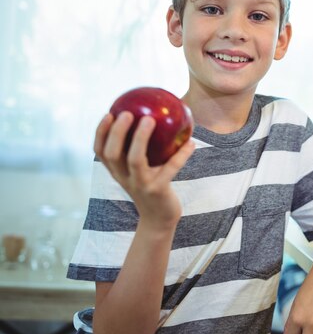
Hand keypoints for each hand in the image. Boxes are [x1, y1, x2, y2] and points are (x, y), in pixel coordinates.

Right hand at [93, 112, 194, 230]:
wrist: (159, 219)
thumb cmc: (152, 188)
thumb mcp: (141, 171)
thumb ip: (143, 151)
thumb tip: (156, 119)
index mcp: (117, 172)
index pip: (100, 151)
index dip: (101, 132)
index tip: (108, 113)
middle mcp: (124, 178)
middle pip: (112, 154)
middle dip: (117, 132)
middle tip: (127, 113)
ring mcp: (140, 185)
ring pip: (135, 160)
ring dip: (141, 138)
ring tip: (150, 120)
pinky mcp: (158, 190)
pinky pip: (170, 168)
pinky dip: (181, 155)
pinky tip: (191, 143)